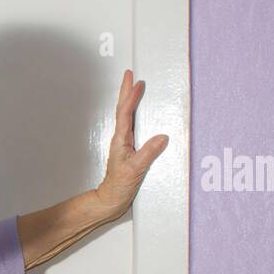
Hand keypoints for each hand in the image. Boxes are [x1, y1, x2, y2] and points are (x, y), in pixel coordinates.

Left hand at [94, 69, 169, 219]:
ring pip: (126, 116)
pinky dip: (134, 113)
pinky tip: (138, 112)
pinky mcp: (128, 149)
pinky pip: (132, 125)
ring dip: (129, 99)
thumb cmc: (119, 186)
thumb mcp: (135, 170)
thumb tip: (162, 137)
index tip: (137, 83)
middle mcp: (121, 139)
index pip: (126, 114)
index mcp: (121, 140)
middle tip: (129, 74)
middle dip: (126, 91)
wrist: (111, 199)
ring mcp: (124, 143)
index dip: (131, 97)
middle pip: (123, 109)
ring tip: (133, 86)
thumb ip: (148, 153)